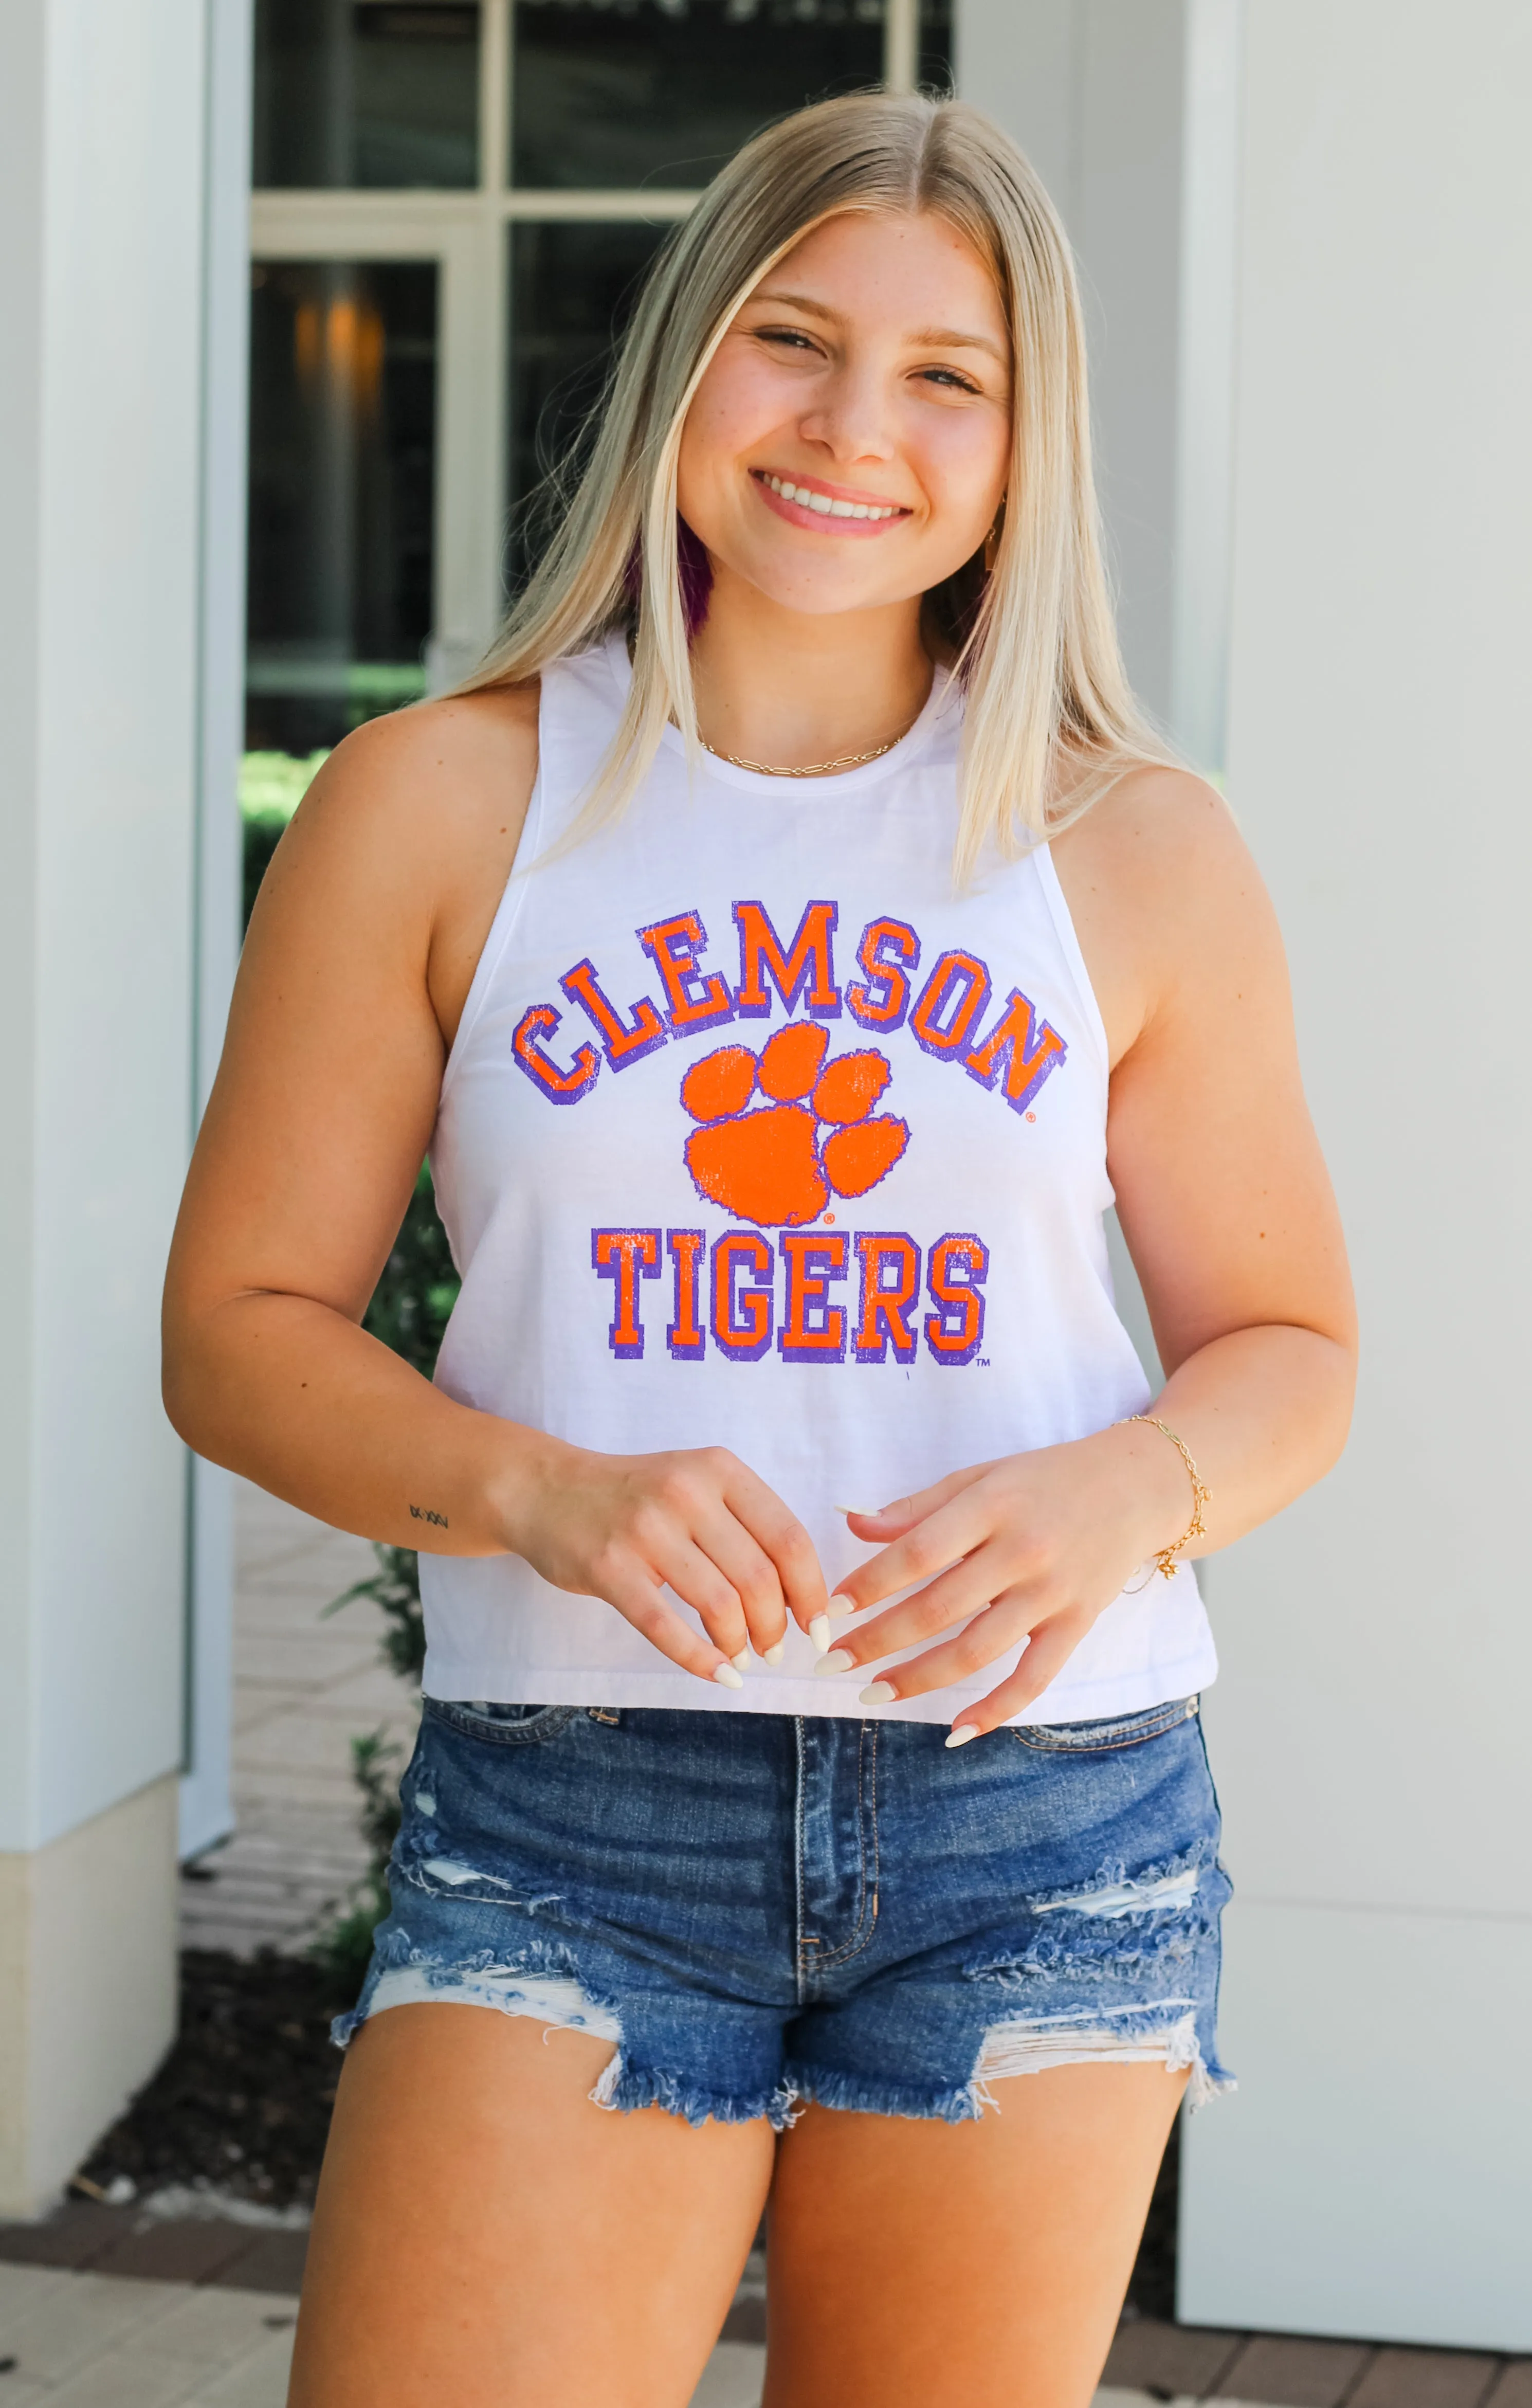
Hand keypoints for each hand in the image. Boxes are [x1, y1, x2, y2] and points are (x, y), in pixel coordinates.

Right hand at [500, 1436, 830, 1688]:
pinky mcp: (609, 1567)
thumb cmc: (636, 1497)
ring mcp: (645, 1529)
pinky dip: (700, 1660)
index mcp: (719, 1470)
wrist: (547, 1490)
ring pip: (719, 1604)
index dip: (812, 1591)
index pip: (789, 1538)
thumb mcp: (697, 1485)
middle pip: (758, 1577)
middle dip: (775, 1627)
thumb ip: (746, 1524)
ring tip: (741, 1657)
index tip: (816, 1627)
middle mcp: (685, 1492)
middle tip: (772, 1650)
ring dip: (740, 1644)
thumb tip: (802, 1596)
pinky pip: (665, 1626)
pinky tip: (718, 1674)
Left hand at [821, 1424, 1189, 1737]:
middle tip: (830, 1665)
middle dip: (878, 1642)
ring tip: (872, 1695)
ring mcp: (1053, 1593)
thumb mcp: (979, 1478)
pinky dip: (996, 1710)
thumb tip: (851, 1523)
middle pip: (938, 1609)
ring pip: (977, 1651)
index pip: (918, 1553)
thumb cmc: (1043, 1480)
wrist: (1134, 1487)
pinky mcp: (1077, 1624)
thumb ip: (916, 1507)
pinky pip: (1034, 1679)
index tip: (830, 1611)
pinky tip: (954, 1731)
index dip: (870, 1585)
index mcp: (991, 1506)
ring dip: (918, 1679)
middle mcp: (1022, 1551)